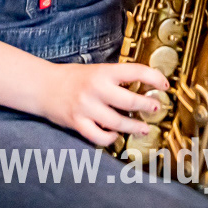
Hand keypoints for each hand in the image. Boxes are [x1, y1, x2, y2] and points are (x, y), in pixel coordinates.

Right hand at [37, 62, 169, 146]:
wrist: (43, 86)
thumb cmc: (73, 78)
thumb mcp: (97, 70)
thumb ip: (117, 78)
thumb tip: (144, 86)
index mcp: (103, 72)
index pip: (135, 71)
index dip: (154, 77)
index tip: (164, 84)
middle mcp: (96, 89)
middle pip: (130, 101)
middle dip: (148, 105)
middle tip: (156, 107)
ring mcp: (86, 107)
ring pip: (118, 122)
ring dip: (134, 126)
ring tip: (143, 127)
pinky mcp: (77, 123)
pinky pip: (99, 136)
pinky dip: (111, 138)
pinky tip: (116, 134)